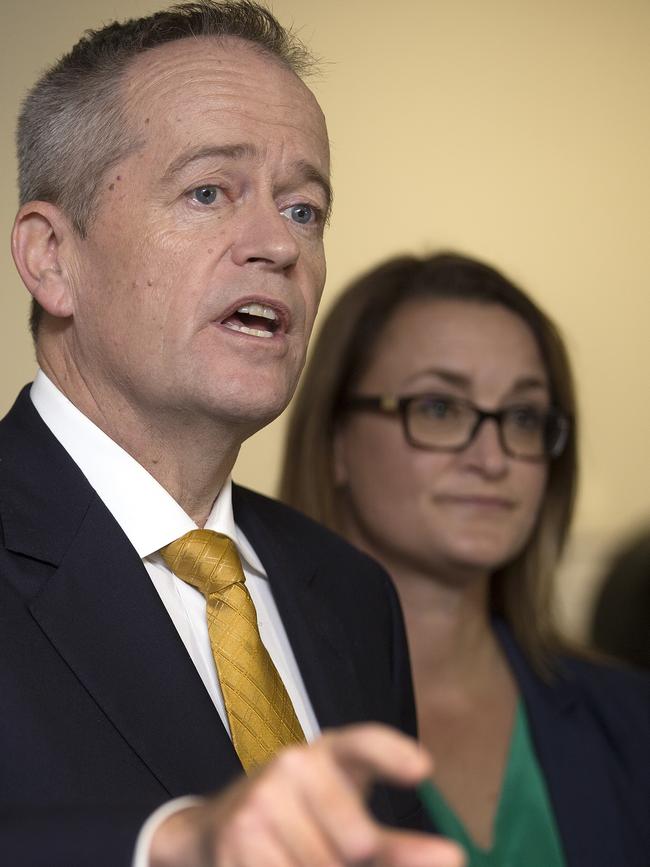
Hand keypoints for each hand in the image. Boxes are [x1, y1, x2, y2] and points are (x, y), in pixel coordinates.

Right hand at [149, 723, 464, 866]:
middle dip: (352, 863)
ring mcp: (263, 797)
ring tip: (294, 855)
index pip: (364, 743)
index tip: (424, 768)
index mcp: (331, 752)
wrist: (220, 827)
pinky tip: (277, 862)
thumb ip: (396, 847)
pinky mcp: (238, 834)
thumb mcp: (349, 824)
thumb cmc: (306, 825)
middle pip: (359, 841)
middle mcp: (296, 763)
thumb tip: (453, 860)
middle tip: (330, 850)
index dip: (393, 753)